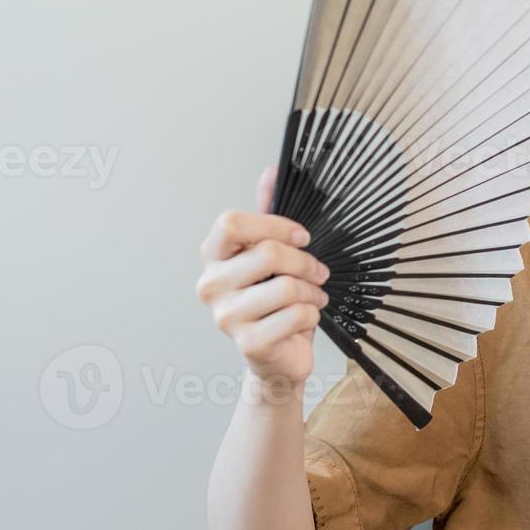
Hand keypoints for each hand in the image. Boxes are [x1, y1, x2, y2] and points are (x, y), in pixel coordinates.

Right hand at [195, 164, 330, 384]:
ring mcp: (226, 317)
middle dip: (306, 262)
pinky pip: (297, 314)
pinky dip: (312, 315)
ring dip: (312, 291)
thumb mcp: (272, 255)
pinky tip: (306, 319)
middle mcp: (211, 285)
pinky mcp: (248, 343)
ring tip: (312, 298)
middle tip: (318, 272)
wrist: (278, 358)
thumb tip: (272, 171)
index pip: (231, 222)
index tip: (301, 236)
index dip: (274, 225)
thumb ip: (268, 216)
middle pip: (269, 253)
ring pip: (287, 286)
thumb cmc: (275, 303)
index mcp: (214, 258)